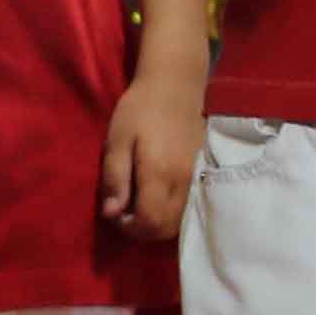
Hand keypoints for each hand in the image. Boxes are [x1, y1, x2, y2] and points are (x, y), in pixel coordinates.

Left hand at [100, 76, 201, 240]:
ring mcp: (197, 178)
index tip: (115, 214)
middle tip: (125, 212)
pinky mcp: (204, 173)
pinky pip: (190, 206)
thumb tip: (111, 213)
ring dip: (159, 223)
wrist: (176, 85)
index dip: (129, 227)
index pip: (149, 221)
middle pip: (167, 227)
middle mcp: (183, 181)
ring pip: (181, 220)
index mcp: (159, 174)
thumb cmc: (140, 109)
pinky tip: (159, 197)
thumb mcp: (117, 140)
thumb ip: (115, 178)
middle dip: (143, 229)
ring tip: (141, 205)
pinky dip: (173, 213)